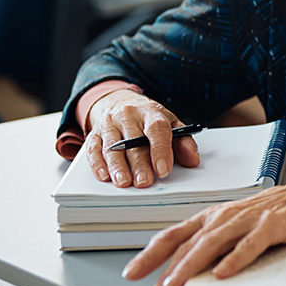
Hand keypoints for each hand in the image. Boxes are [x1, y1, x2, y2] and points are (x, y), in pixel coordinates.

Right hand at [82, 90, 200, 187]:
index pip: (157, 129)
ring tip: (124, 182)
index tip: (163, 169)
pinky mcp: (94, 133)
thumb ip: (183, 141)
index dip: (160, 150)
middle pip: (134, 141)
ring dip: (117, 166)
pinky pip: (93, 148)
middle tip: (144, 182)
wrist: (120, 102)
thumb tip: (193, 159)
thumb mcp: (171, 124)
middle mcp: (129, 115)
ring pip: (112, 146)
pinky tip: (103, 175)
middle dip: (140, 164)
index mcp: (151, 112)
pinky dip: (97, 163)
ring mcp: (109, 123)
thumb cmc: (149, 119)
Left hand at [123, 180, 285, 285]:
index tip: (132, 274)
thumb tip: (189, 275)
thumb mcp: (240, 228)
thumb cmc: (278, 216)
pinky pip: (251, 245)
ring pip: (212, 243)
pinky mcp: (273, 225)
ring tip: (175, 284)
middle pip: (188, 244)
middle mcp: (226, 217)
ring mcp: (249, 220)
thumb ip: (216, 247)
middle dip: (166, 272)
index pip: (174, 236)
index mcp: (214, 217)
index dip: (151, 254)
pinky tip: (223, 274)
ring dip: (191, 265)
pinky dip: (235, 259)